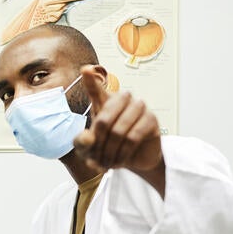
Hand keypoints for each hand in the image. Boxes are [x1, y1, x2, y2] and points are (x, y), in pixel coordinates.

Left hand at [73, 70, 165, 195]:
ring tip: (107, 163)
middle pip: (104, 118)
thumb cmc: (108, 148)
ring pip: (119, 130)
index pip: (96, 89)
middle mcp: (122, 99)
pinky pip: (133, 137)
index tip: (85, 70)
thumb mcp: (88, 150)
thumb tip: (88, 137)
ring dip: (110, 151)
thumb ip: (82, 143)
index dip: (90, 80)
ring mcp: (138, 107)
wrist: (132, 161)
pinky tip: (120, 162)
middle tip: (95, 159)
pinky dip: (123, 153)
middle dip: (98, 143)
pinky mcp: (151, 118)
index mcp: (104, 102)